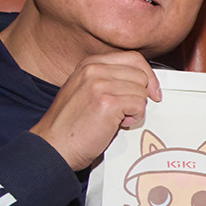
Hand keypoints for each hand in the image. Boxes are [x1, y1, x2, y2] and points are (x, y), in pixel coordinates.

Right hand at [31, 52, 161, 171]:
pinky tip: (117, 124)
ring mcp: (100, 84)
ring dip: (135, 108)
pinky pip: (139, 105)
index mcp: (89, 64)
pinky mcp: (107, 102)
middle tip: (126, 111)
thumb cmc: (69, 126)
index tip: (151, 90)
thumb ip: (109, 80)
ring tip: (117, 119)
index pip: (133, 58)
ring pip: (141, 91)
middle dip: (140, 94)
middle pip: (141, 74)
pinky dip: (134, 118)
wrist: (54, 146)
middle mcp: (94, 69)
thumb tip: (140, 82)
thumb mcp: (85, 90)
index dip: (147, 75)